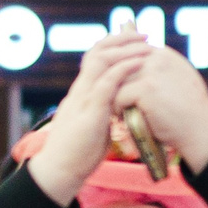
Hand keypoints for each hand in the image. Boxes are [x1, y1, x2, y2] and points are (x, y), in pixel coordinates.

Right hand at [28, 40, 146, 204]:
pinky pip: (106, 84)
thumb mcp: (95, 126)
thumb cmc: (78, 154)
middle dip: (121, 40)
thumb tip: (120, 107)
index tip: (134, 40)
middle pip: (97, 52)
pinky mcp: (89, 113)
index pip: (94, 59)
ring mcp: (83, 100)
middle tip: (144, 35)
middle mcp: (80, 91)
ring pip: (101, 62)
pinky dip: (123, 70)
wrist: (60, 172)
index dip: (114, 45)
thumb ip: (104, 112)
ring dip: (126, 50)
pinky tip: (139, 64)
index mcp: (81, 93)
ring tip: (147, 45)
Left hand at [105, 31, 207, 173]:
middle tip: (116, 102)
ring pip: (116, 81)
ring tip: (118, 110)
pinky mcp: (146, 88)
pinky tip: (122, 118)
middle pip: (120, 66)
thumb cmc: (189, 111)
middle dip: (115, 84)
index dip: (122, 73)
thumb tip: (139, 66)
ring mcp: (152, 72)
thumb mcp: (180, 80)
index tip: (123, 89)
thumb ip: (161, 70)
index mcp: (165, 54)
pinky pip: (118, 96)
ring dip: (114, 96)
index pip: (130, 55)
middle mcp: (158, 58)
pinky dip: (118, 109)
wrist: (200, 131)